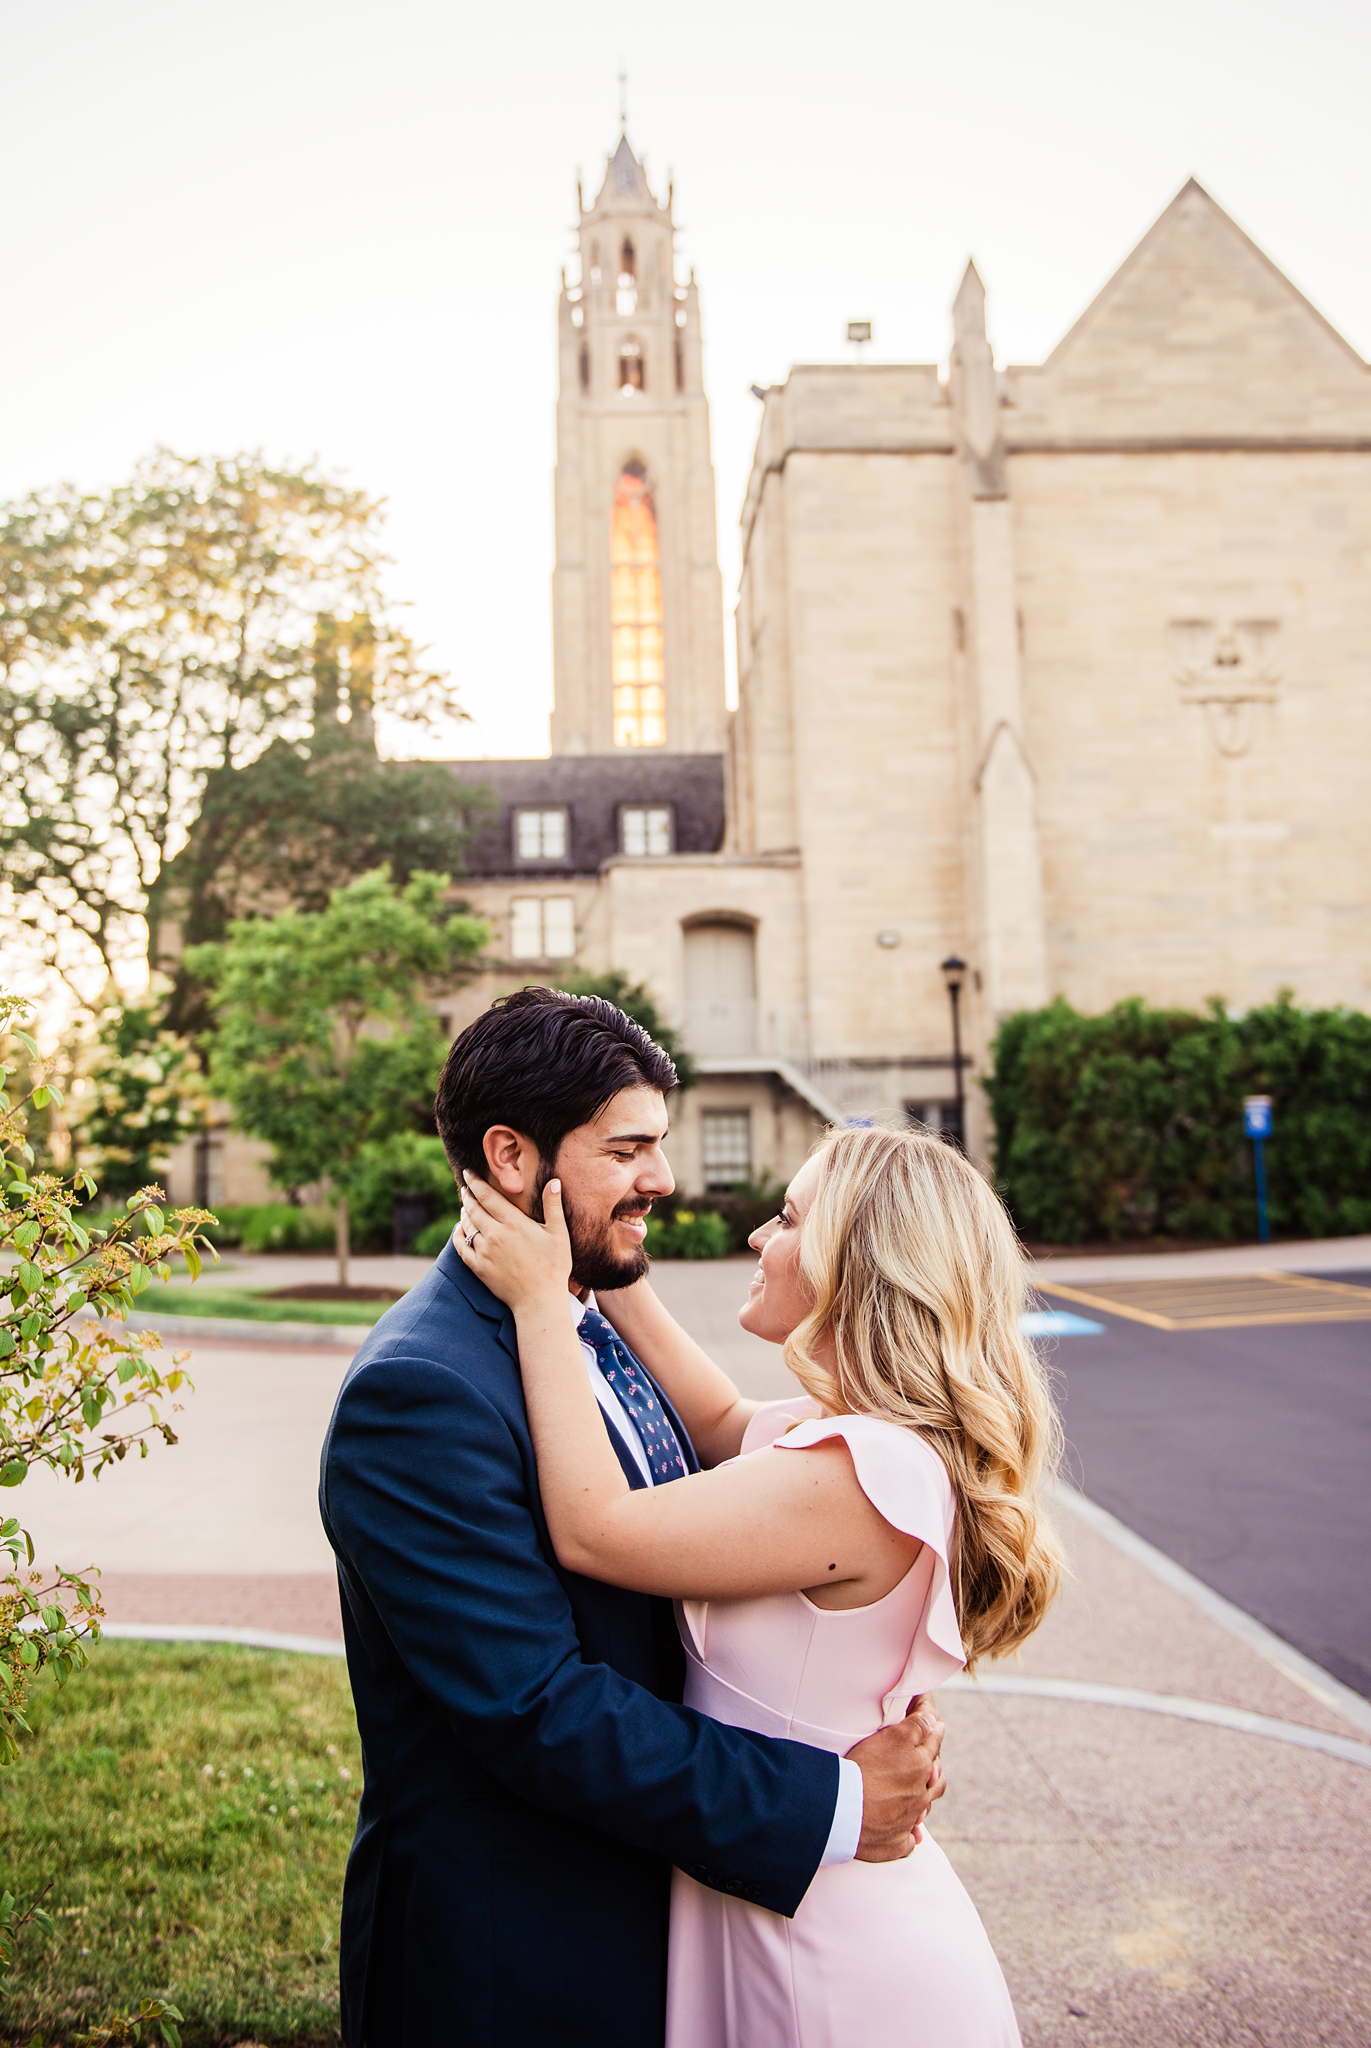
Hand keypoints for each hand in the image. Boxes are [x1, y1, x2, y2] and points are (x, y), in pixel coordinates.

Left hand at [456, 1170, 572, 1311]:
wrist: (539, 1301)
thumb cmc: (554, 1266)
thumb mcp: (558, 1234)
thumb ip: (553, 1206)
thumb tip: (554, 1181)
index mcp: (514, 1223)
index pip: (488, 1196)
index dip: (476, 1183)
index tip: (468, 1173)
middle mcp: (495, 1234)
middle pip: (474, 1208)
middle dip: (468, 1195)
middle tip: (465, 1187)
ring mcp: (484, 1252)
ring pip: (467, 1226)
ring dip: (464, 1213)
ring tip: (465, 1207)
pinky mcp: (478, 1268)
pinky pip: (461, 1247)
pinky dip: (458, 1235)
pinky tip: (459, 1230)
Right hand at [847, 1694, 945, 1862]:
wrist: (843, 1812)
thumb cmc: (865, 1770)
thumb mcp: (892, 1738)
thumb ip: (916, 1727)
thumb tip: (934, 1721)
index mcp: (921, 1767)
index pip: (933, 1740)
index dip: (931, 1724)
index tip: (931, 1717)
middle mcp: (919, 1796)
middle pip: (934, 1777)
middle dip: (932, 1764)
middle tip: (927, 1755)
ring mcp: (908, 1821)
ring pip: (924, 1808)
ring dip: (924, 1798)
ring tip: (920, 1791)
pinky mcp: (894, 1843)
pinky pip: (908, 1839)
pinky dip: (910, 1834)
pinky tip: (910, 1831)